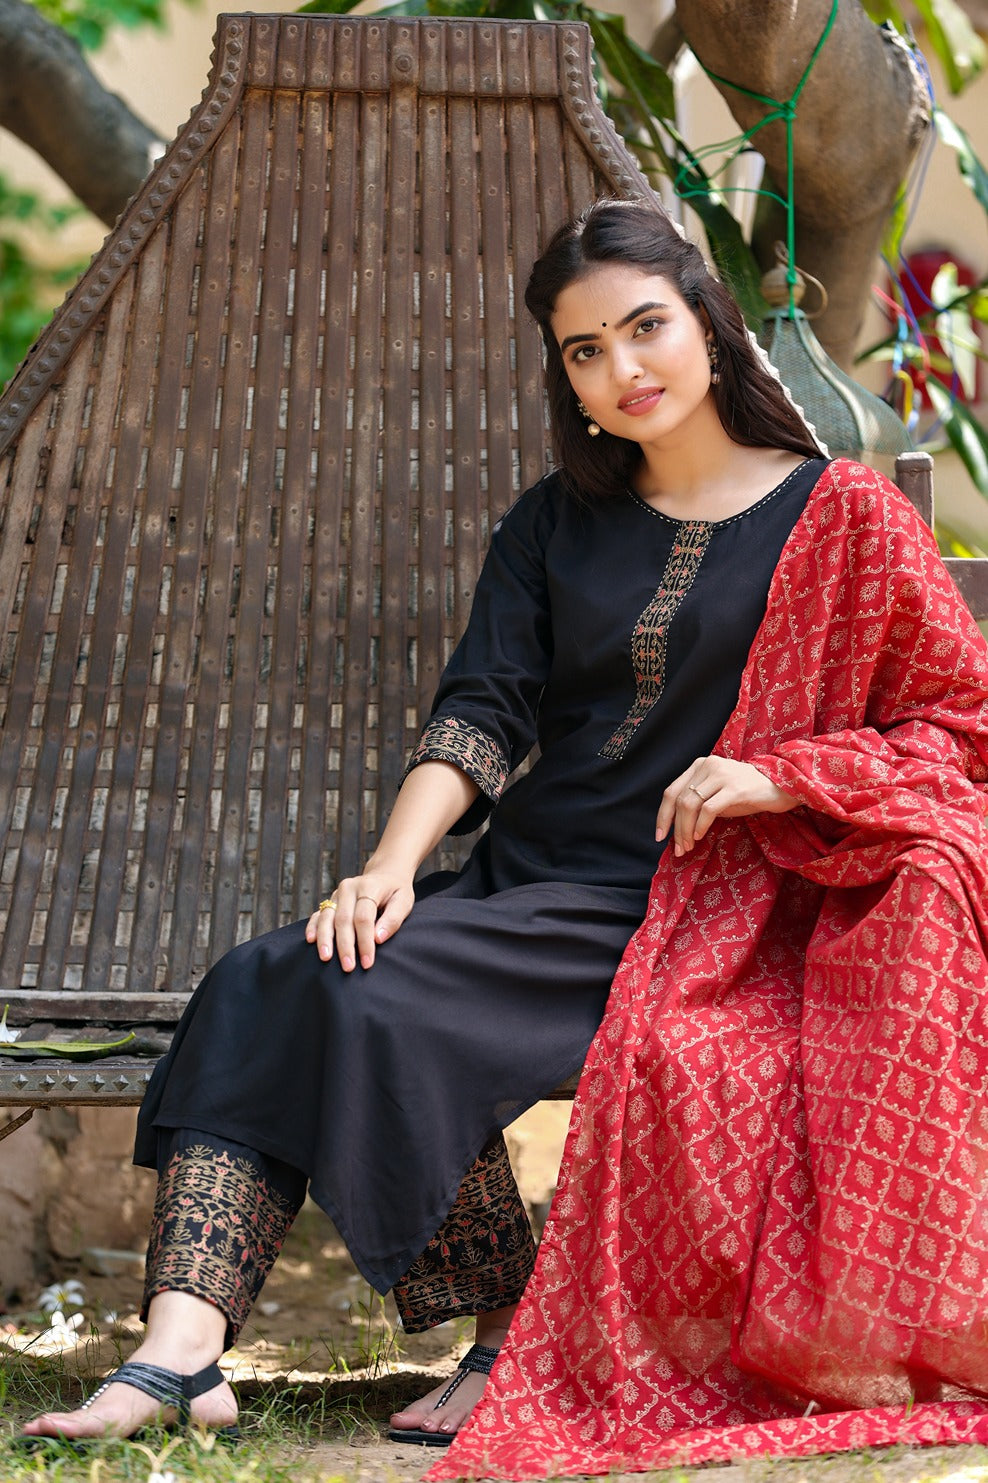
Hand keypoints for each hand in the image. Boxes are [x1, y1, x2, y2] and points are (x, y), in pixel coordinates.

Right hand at [305, 868, 415, 972]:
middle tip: (348, 967)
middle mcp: (349, 888)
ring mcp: (337, 893)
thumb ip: (393, 919)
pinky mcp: (330, 900)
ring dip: (325, 939)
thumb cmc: (395, 892)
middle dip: (345, 946)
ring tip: (326, 958)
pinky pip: (318, 914)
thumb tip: (378, 939)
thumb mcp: (404, 902)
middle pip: (343, 920)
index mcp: (369, 887)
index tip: (367, 962)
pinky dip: (313, 927)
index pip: (364, 918)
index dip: (364, 942)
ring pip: (327, 917)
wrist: (384, 874)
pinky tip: (311, 940)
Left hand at [656, 756, 798, 856]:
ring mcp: (721, 775)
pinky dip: (701, 825)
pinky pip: (709, 809)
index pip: (671, 791)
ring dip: (686, 830)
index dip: (662, 816)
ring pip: (690, 804)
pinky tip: (700, 836)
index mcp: (699, 765)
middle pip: (679, 800)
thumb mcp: (716, 794)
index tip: (659, 836)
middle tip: (678, 849)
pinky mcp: (735, 787)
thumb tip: (676, 829)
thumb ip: (697, 804)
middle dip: (675, 828)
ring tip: (688, 846)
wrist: (780, 787)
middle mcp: (707, 765)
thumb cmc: (747, 794)